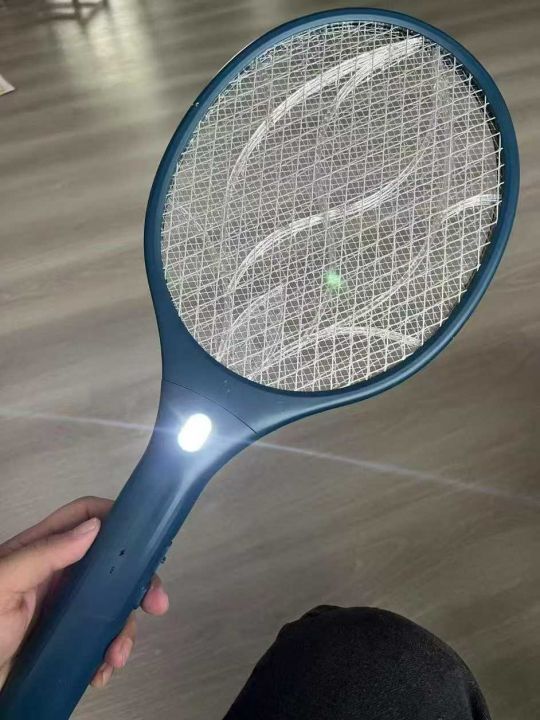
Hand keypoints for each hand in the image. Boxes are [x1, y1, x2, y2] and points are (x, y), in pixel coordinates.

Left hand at [0, 496, 168, 689]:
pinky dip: (108, 655)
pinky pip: (100, 640)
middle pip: (111, 564)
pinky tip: (101, 671)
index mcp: (41, 550)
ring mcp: (64, 609)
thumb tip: (95, 527)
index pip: (83, 516)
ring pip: (112, 606)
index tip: (144, 532)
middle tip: (157, 603)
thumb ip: (45, 553)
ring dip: (125, 629)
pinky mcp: (66, 642)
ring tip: (117, 656)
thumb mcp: (4, 583)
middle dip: (139, 582)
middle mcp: (59, 575)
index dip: (115, 515)